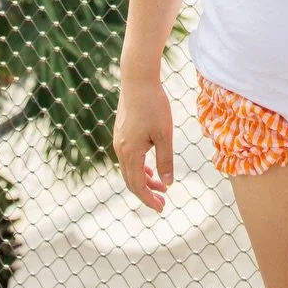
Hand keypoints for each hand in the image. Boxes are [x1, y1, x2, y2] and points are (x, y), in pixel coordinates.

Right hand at [113, 77, 174, 211]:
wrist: (138, 79)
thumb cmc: (154, 105)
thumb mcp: (164, 135)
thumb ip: (165, 161)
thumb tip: (168, 183)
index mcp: (130, 153)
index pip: (137, 185)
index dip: (149, 200)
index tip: (161, 208)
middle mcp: (120, 149)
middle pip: (131, 180)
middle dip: (146, 193)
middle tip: (162, 202)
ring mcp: (119, 140)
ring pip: (129, 169)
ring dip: (144, 180)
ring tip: (160, 186)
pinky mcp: (121, 132)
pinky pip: (128, 158)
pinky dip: (139, 167)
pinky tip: (150, 168)